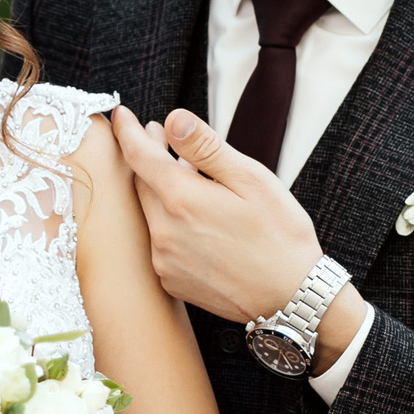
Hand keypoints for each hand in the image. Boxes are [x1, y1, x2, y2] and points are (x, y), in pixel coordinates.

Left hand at [109, 107, 369, 371]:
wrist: (292, 298)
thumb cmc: (280, 235)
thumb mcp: (251, 179)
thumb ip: (206, 147)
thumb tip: (172, 119)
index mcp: (181, 199)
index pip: (139, 156)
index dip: (127, 132)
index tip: (121, 114)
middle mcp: (164, 232)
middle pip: (142, 184)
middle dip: (148, 156)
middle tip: (160, 135)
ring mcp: (164, 261)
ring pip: (151, 213)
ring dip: (160, 190)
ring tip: (184, 172)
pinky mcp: (172, 281)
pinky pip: (160, 242)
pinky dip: (169, 221)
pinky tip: (193, 217)